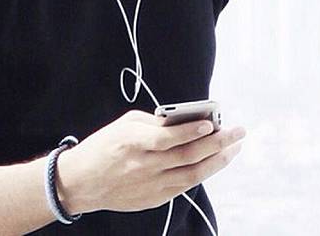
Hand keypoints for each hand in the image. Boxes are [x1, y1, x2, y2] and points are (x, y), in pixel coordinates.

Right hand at [57, 110, 244, 213]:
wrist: (81, 181)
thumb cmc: (104, 146)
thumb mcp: (125, 123)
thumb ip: (155, 121)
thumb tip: (185, 121)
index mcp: (132, 141)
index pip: (166, 138)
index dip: (190, 132)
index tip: (210, 124)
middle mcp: (142, 165)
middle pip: (186, 156)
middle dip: (216, 144)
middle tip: (237, 132)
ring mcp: (149, 185)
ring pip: (191, 174)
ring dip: (217, 161)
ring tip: (234, 148)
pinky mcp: (153, 199)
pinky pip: (184, 186)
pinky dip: (202, 172)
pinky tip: (214, 162)